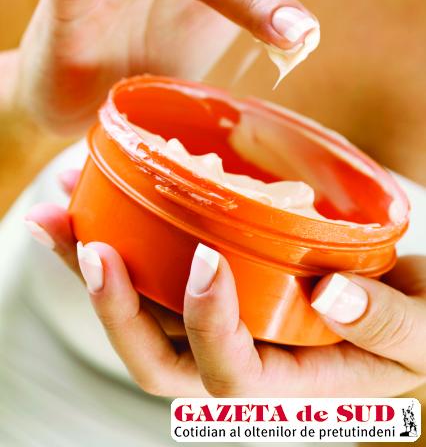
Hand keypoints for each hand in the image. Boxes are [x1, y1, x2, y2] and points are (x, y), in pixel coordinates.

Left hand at [26, 174, 425, 397]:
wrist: (404, 307)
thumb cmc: (415, 327)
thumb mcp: (420, 333)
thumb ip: (387, 325)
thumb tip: (334, 297)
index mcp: (287, 384)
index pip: (230, 375)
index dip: (211, 325)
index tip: (207, 260)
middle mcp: (240, 358)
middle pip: (158, 357)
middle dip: (115, 308)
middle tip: (89, 244)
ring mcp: (219, 321)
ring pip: (142, 310)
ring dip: (92, 264)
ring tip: (58, 210)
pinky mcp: (211, 285)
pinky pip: (156, 270)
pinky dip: (120, 236)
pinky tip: (93, 195)